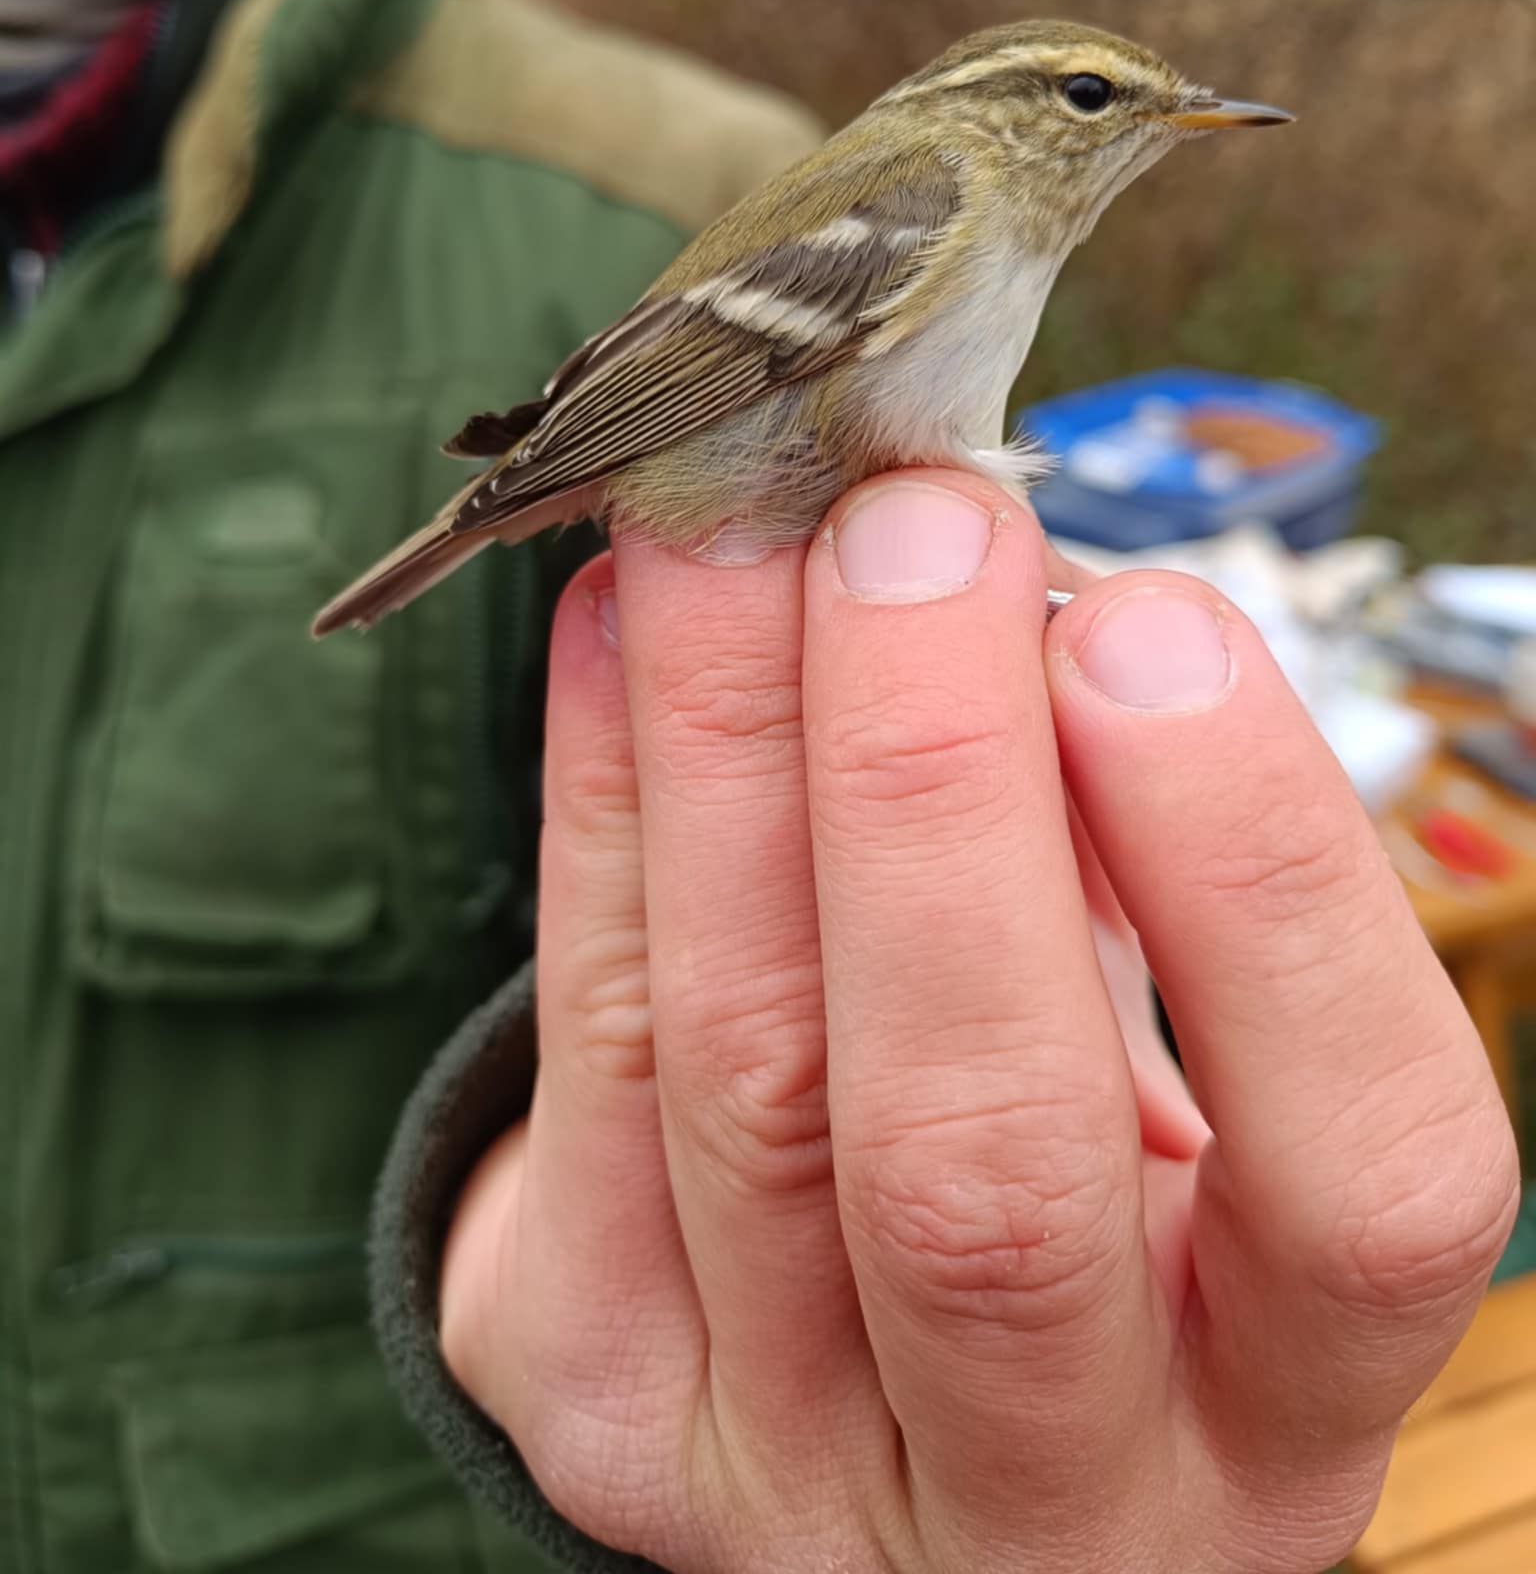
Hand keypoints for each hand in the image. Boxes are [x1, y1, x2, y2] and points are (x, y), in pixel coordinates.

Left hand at [441, 470, 1517, 1573]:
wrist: (845, 1406)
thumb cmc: (1073, 1183)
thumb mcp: (1172, 1080)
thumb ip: (1132, 887)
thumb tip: (1018, 609)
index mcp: (1265, 1409)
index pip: (1359, 1184)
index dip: (1261, 884)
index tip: (1150, 625)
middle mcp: (1040, 1489)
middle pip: (986, 1158)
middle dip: (936, 792)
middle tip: (913, 527)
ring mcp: (780, 1460)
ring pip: (741, 1081)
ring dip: (733, 752)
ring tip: (737, 528)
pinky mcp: (591, 1386)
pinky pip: (581, 1061)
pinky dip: (604, 806)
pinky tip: (623, 631)